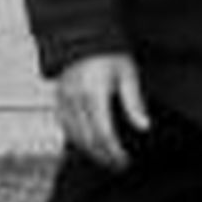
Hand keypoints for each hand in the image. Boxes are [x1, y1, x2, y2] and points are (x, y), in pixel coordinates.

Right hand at [54, 53, 149, 169]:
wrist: (83, 36)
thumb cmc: (109, 54)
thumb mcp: (127, 74)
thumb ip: (134, 102)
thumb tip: (144, 126)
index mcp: (94, 93)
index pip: (103, 134)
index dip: (114, 152)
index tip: (125, 161)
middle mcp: (75, 99)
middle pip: (88, 140)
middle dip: (104, 157)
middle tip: (118, 165)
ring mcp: (63, 99)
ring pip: (74, 137)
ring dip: (90, 152)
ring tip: (105, 159)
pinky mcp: (57, 99)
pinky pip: (64, 127)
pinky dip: (76, 140)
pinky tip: (88, 145)